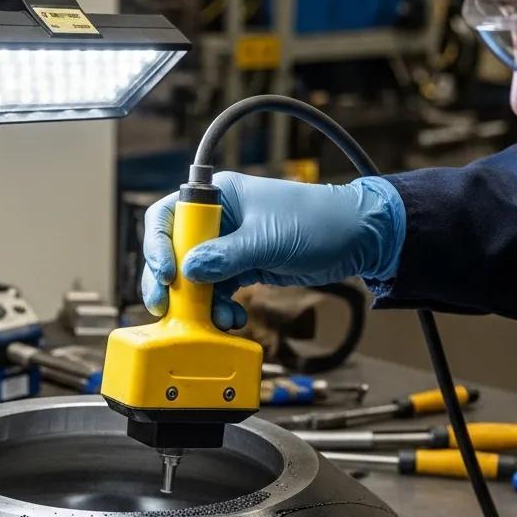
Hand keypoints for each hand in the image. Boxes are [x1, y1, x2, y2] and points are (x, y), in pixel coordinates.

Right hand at [142, 172, 404, 329]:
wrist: (358, 239)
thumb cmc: (319, 222)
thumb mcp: (268, 240)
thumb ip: (225, 256)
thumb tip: (187, 272)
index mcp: (219, 197)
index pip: (168, 216)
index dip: (158, 245)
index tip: (167, 273)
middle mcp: (217, 220)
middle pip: (172, 251)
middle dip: (168, 282)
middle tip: (165, 307)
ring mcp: (228, 246)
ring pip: (192, 277)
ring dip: (195, 302)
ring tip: (210, 320)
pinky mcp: (241, 268)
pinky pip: (215, 291)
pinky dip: (217, 308)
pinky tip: (229, 319)